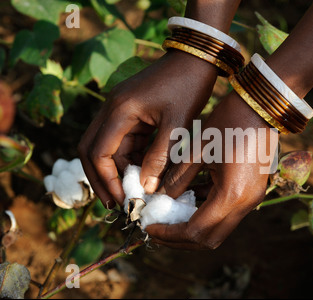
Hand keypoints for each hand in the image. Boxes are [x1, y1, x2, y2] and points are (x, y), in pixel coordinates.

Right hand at [78, 50, 217, 207]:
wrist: (195, 58)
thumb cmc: (188, 86)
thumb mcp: (177, 124)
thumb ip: (160, 157)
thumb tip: (146, 188)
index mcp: (120, 110)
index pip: (98, 152)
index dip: (107, 180)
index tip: (123, 200)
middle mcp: (112, 109)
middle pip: (91, 151)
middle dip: (103, 179)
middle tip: (118, 203)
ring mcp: (119, 110)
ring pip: (106, 148)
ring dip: (117, 170)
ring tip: (134, 193)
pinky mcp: (129, 112)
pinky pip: (122, 141)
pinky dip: (130, 159)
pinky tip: (143, 173)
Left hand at [145, 91, 279, 249]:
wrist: (262, 106)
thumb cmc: (229, 121)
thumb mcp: (197, 150)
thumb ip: (177, 179)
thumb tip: (158, 198)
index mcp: (231, 194)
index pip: (195, 230)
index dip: (169, 232)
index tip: (148, 226)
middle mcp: (245, 204)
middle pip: (209, 239)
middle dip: (180, 238)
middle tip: (157, 228)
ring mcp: (252, 199)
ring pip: (219, 229)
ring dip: (193, 228)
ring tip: (168, 216)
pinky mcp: (252, 192)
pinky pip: (227, 213)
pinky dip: (206, 213)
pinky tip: (188, 199)